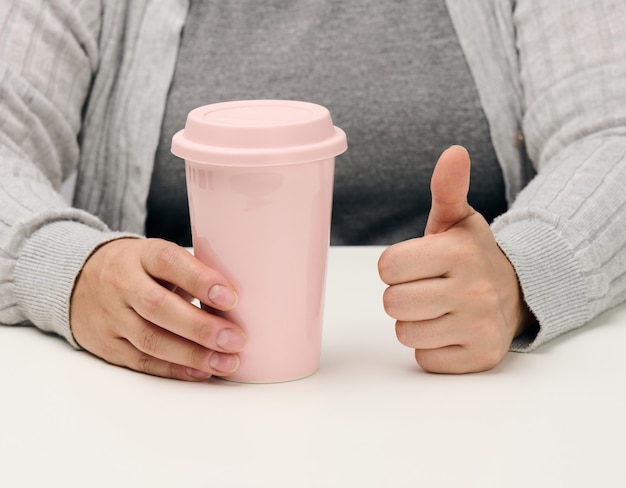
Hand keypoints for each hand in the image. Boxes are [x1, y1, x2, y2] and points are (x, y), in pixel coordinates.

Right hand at [70, 238, 245, 380]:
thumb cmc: (139, 268)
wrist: (78, 280)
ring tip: (227, 362)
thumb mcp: (158, 256)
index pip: (169, 263)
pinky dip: (175, 369)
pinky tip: (201, 371)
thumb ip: (192, 272)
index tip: (232, 298)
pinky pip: (143, 361)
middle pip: (159, 307)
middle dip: (201, 327)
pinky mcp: (107, 345)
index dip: (201, 280)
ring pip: (151, 339)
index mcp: (141, 255)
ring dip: (193, 355)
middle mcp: (122, 283)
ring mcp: (111, 316)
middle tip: (236, 339)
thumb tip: (239, 301)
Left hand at [378, 146, 530, 372]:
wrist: (516, 292)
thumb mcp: (458, 220)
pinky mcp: (480, 357)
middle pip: (393, 303)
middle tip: (427, 288)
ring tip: (439, 308)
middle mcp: (474, 289)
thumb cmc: (470, 255)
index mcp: (459, 251)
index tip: (417, 264)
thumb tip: (453, 152)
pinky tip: (450, 330)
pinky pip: (424, 360)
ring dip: (415, 323)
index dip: (395, 267)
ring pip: (405, 333)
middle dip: (403, 295)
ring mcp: (479, 326)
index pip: (387, 267)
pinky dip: (431, 348)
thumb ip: (448, 188)